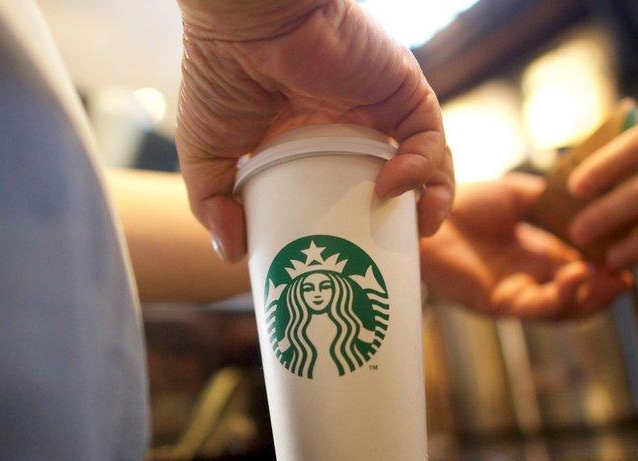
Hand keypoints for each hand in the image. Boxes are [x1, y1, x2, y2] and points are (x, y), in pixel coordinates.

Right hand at [176, 0, 452, 262]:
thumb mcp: (206, 156)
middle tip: (397, 254)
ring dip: (431, 201)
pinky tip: (394, 186)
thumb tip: (232, 255)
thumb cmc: (218, 77)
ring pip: (427, 164)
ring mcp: (381, 110)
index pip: (349, 191)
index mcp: (312, 141)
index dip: (357, 227)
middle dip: (404, 222)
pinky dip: (424, 167)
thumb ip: (215, 206)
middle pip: (397, 183)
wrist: (243, 22)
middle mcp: (353, 126)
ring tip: (416, 230)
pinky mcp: (404, 90)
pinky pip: (430, 136)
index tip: (352, 260)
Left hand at [421, 174, 631, 319]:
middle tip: (630, 274)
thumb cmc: (462, 201)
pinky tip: (577, 275)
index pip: (581, 264)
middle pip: (578, 294)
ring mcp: (513, 291)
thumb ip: (552, 201)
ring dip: (591, 297)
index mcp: (535, 252)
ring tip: (614, 280)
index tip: (633, 249)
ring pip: (563, 308)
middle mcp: (528, 276)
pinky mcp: (496, 302)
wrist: (422, 210)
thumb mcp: (519, 195)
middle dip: (607, 287)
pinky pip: (536, 307)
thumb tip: (591, 201)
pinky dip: (561, 297)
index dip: (606, 262)